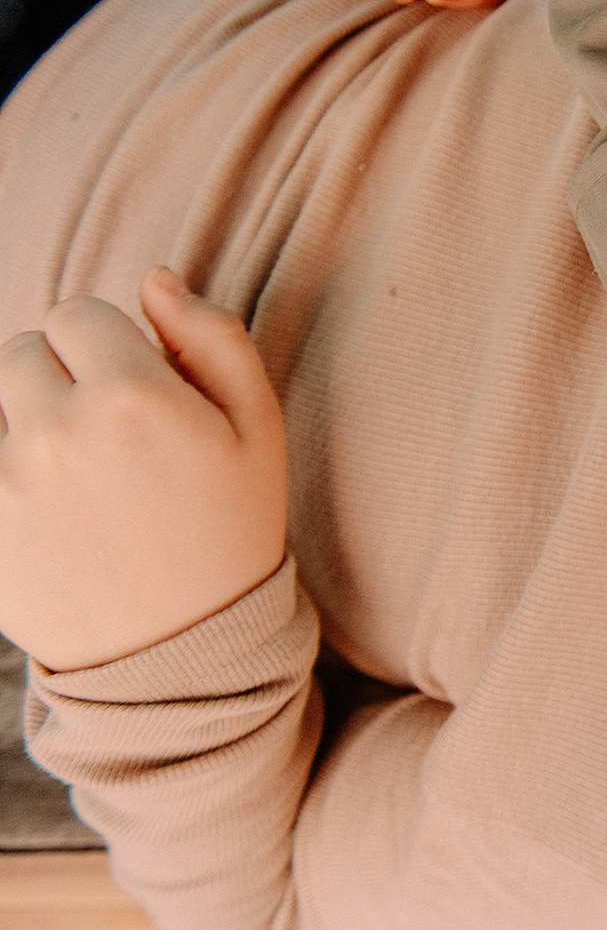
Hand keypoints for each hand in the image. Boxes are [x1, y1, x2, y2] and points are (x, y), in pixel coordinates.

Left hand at [0, 271, 287, 672]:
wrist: (182, 651)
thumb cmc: (231, 529)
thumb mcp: (259, 429)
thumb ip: (215, 337)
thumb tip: (155, 278)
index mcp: (134, 395)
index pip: (79, 312)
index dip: (112, 346)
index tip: (140, 392)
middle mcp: (57, 429)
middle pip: (19, 351)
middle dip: (58, 376)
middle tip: (106, 436)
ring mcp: (3, 482)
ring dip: (20, 422)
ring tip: (71, 475)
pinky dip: (5, 470)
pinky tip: (43, 509)